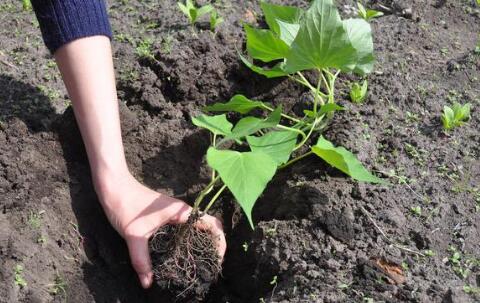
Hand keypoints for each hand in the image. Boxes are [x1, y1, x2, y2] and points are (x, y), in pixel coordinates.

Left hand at [94, 171, 225, 288]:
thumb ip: (141, 260)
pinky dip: (189, 240)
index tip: (217, 258)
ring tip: (198, 263)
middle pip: (208, 227)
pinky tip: (180, 254)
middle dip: (213, 245)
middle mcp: (182, 212)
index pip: (212, 224)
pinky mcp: (166, 216)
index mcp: (181, 212)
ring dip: (201, 243)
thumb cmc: (125, 205)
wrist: (113, 186)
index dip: (220, 241)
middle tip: (209, 265)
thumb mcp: (133, 235)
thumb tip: (147, 283)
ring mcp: (174, 213)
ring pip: (196, 228)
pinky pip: (185, 229)